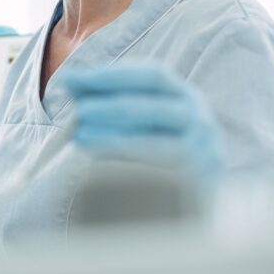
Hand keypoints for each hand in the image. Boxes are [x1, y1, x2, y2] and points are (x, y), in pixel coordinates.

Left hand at [63, 63, 222, 180]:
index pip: (153, 76)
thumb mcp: (134, 115)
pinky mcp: (199, 189)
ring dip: (117, 140)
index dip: (113, 76)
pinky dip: (129, 171)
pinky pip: (163, 180)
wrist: (186, 198)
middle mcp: (200, 121)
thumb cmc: (152, 144)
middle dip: (115, 108)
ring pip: (161, 146)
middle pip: (158, 109)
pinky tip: (98, 168)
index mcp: (183, 96)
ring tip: (81, 136)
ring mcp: (203, 156)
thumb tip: (69, 80)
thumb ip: (102, 96)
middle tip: (80, 111)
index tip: (74, 79)